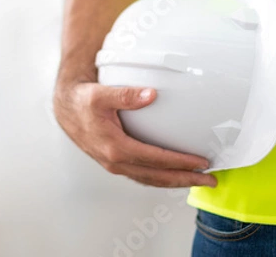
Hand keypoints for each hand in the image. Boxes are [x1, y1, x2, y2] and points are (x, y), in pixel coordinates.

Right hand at [53, 82, 217, 187]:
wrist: (66, 108)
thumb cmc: (82, 101)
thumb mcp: (101, 95)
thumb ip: (126, 95)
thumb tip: (150, 94)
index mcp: (115, 148)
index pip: (156, 159)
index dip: (181, 162)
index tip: (201, 162)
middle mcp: (116, 161)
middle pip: (158, 177)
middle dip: (186, 180)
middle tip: (210, 181)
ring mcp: (116, 164)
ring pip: (151, 180)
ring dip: (176, 182)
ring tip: (198, 180)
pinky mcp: (116, 162)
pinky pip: (143, 175)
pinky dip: (161, 177)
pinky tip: (173, 173)